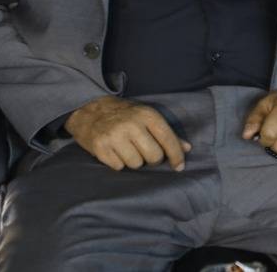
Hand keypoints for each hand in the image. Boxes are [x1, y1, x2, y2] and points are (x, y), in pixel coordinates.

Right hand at [65, 95, 190, 171]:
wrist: (89, 109)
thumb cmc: (124, 114)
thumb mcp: (147, 116)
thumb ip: (167, 133)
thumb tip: (187, 148)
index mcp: (147, 115)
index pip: (168, 139)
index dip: (176, 156)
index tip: (179, 167)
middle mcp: (132, 125)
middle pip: (153, 156)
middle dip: (152, 159)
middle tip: (145, 152)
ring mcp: (115, 136)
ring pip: (136, 164)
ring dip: (134, 161)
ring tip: (127, 149)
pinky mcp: (100, 147)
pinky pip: (118, 167)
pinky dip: (119, 163)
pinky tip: (115, 152)